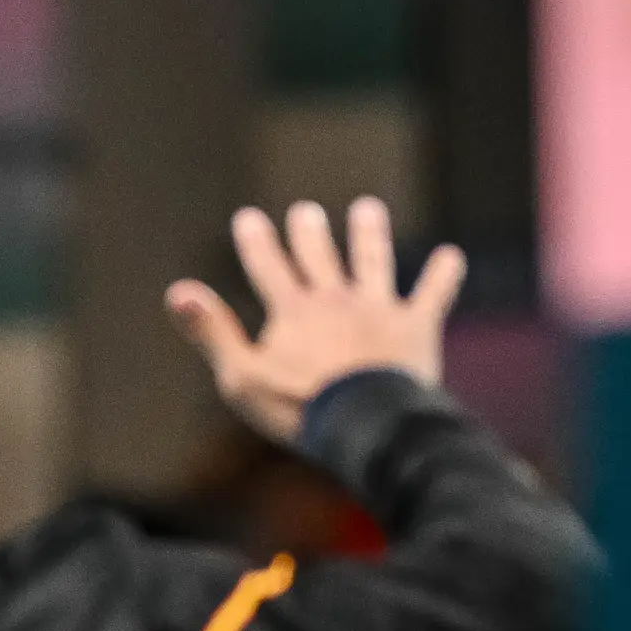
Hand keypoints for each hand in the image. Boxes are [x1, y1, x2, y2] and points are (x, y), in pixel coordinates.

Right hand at [164, 198, 464, 444]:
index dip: (257, 242)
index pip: (268, 267)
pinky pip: (433, 294)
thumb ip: (212, 331)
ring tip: (368, 209)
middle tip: (305, 211)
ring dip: (370, 235)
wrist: (365, 421)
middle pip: (319, 257)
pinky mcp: (416, 327)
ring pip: (373, 262)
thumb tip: (177, 290)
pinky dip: (444, 275)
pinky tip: (453, 257)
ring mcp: (378, 309)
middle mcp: (335, 299)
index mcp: (292, 311)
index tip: (248, 218)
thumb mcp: (240, 376)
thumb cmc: (297, 407)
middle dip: (309, 232)